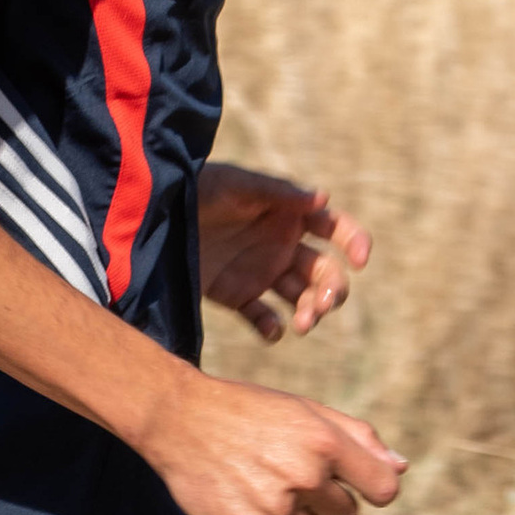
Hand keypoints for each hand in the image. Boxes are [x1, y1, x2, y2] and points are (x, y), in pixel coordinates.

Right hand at [145, 368, 405, 514]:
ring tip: (264, 491)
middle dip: (326, 502)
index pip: (383, 490)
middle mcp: (304, 475)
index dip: (370, 488)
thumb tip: (402, 469)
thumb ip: (358, 438)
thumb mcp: (306, 410)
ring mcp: (274, 506)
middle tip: (289, 477)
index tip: (350, 483)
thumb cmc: (250, 412)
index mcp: (324, 441)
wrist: (179, 418)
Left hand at [198, 160, 370, 343]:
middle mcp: (282, 245)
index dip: (354, 241)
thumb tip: (322, 198)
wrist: (153, 216)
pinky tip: (271, 329)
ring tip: (302, 324)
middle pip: (324, 272)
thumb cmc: (196, 189)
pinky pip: (263, 318)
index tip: (360, 261)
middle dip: (332, 290)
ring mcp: (261, 272)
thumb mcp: (234, 184)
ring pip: (301, 298)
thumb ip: (276, 192)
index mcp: (289, 215)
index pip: (334, 228)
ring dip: (310, 312)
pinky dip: (272, 328)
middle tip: (321, 305)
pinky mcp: (237, 295)